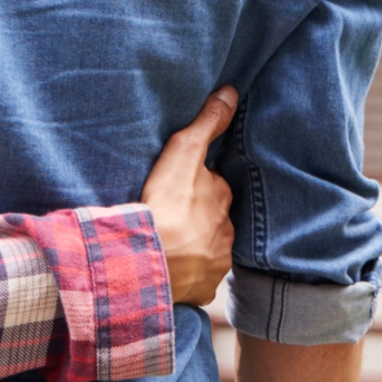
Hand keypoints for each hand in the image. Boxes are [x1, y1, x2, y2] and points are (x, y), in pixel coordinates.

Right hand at [139, 87, 237, 307]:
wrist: (150, 260)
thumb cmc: (166, 204)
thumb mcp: (184, 152)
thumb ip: (208, 123)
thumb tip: (231, 93)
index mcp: (222, 199)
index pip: (214, 187)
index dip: (199, 185)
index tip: (182, 187)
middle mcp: (226, 232)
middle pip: (213, 219)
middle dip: (199, 217)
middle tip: (174, 215)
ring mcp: (216, 262)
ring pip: (207, 248)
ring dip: (194, 245)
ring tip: (171, 242)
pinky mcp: (202, 288)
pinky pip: (198, 278)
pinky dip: (188, 273)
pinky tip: (172, 268)